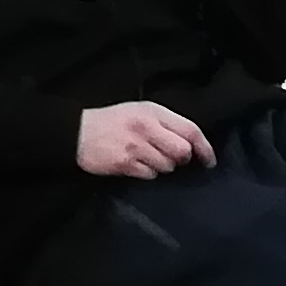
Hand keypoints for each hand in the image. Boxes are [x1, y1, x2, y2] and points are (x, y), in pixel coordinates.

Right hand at [76, 99, 215, 178]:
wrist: (76, 132)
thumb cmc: (111, 121)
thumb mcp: (139, 111)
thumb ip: (164, 122)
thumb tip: (190, 142)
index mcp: (153, 112)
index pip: (190, 130)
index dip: (204, 148)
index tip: (209, 160)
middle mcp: (147, 127)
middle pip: (182, 151)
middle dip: (182, 159)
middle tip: (171, 158)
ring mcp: (136, 146)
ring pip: (167, 166)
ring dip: (162, 167)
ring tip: (147, 158)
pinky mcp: (125, 163)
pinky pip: (149, 175)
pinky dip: (147, 173)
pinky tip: (136, 165)